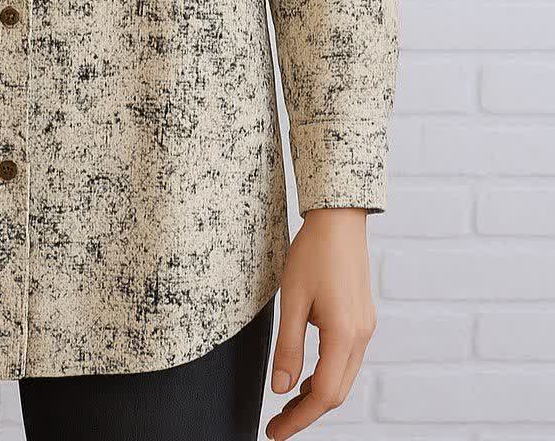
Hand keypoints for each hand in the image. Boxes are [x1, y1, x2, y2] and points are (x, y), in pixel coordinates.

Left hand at [265, 207, 374, 439]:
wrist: (339, 219)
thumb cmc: (313, 254)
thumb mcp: (292, 299)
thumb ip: (288, 347)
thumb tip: (281, 390)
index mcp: (345, 335)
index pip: (324, 396)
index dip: (299, 420)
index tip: (274, 433)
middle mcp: (361, 336)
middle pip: (338, 392)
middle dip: (307, 412)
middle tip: (277, 424)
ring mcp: (365, 327)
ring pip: (344, 377)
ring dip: (318, 394)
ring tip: (288, 403)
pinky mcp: (362, 317)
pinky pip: (347, 358)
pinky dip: (328, 373)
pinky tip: (307, 374)